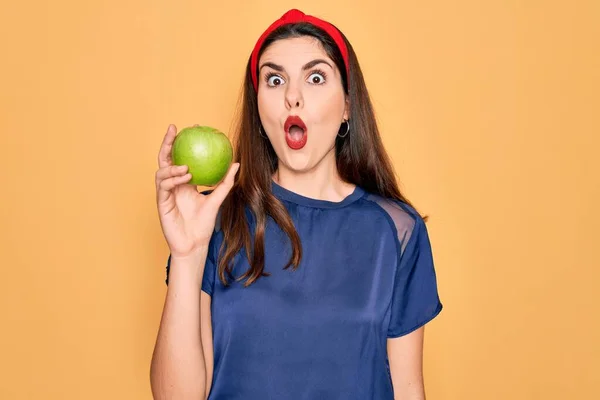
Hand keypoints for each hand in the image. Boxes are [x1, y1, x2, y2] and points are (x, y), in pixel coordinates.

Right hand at [155, 124, 238, 257]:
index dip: (182, 143)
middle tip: (175, 130)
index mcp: (183, 183)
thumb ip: (224, 182)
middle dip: (168, 143)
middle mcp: (172, 185)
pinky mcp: (161, 203)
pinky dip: (173, 180)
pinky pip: (164, 186)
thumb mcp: (217, 200)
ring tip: (186, 167)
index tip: (192, 128)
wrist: (194, 244)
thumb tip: (236, 163)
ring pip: (162, 172)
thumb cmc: (203, 224)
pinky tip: (184, 178)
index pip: (180, 158)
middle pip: (165, 159)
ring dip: (173, 167)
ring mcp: (165, 193)